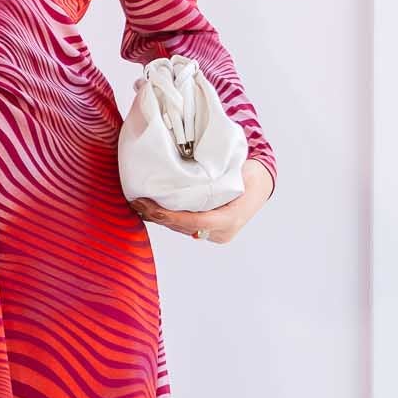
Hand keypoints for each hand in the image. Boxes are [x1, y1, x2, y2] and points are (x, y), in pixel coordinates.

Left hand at [129, 158, 272, 247]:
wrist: (260, 185)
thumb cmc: (249, 174)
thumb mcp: (236, 170)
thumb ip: (215, 174)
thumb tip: (188, 162)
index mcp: (231, 218)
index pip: (195, 221)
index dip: (170, 216)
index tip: (150, 206)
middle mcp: (222, 232)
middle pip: (184, 227)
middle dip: (158, 216)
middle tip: (137, 202)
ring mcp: (215, 235)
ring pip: (182, 229)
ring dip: (160, 218)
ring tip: (139, 205)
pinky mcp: (208, 233)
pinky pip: (184, 227)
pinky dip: (168, 218)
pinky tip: (151, 210)